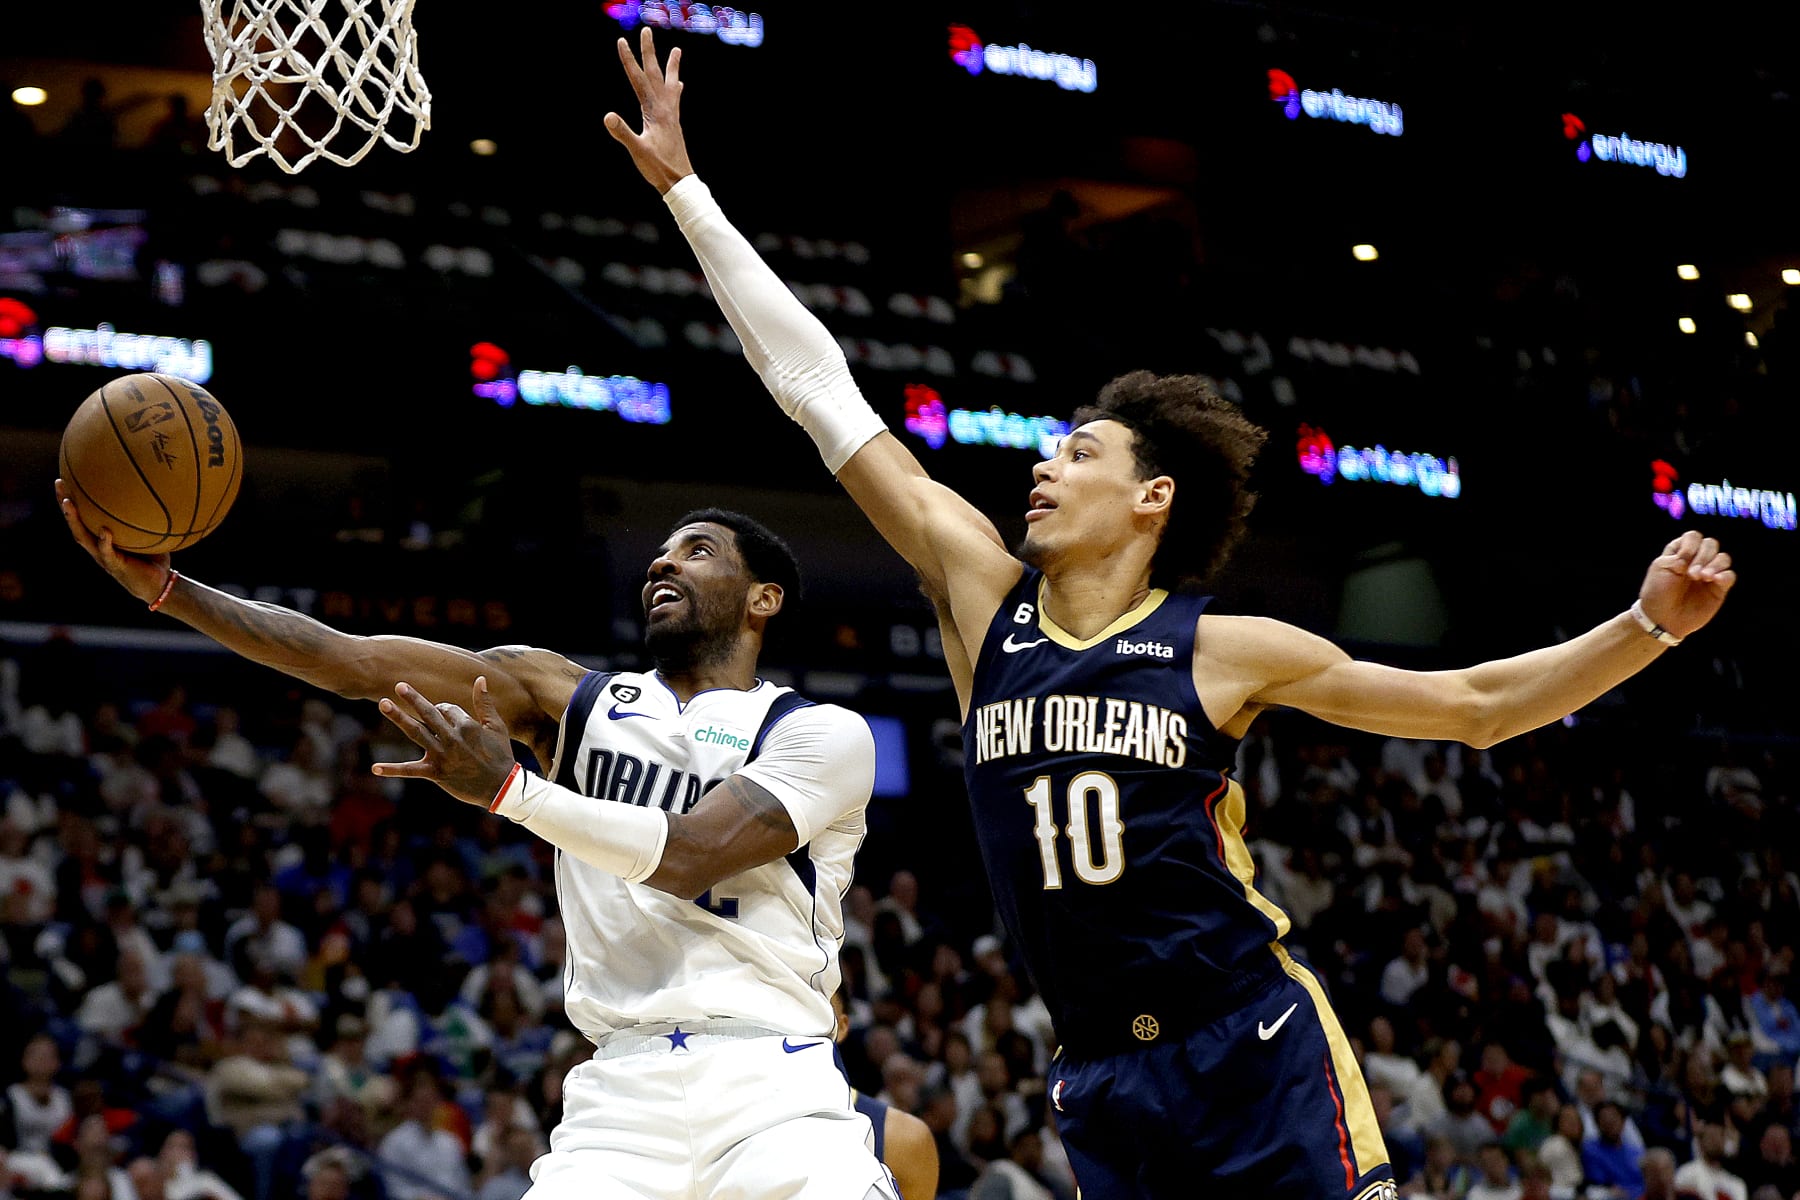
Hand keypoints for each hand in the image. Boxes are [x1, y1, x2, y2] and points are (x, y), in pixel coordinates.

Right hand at [55, 477, 171, 603]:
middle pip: (75, 523)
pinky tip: (105, 531)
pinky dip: (105, 542)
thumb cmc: (154, 557)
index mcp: (102, 537)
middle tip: (59, 484)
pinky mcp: (115, 566)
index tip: (66, 477)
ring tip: (69, 503)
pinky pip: (107, 553)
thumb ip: (149, 516)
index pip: (85, 516)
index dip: (74, 498)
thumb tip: (158, 489)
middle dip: (65, 503)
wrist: (160, 584)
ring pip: (83, 537)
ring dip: (74, 521)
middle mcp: (98, 546)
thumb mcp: (150, 533)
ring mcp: (104, 557)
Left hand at [373, 676, 516, 807]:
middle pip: (428, 714)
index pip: (447, 709)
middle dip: (413, 698)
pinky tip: (375, 768)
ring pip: (416, 732)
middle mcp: (452, 738)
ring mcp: (442, 755)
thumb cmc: (500, 755)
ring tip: (383, 703)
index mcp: (467, 725)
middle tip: (398, 686)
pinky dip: (392, 770)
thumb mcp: (496, 726)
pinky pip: (410, 770)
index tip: (446, 715)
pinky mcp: (436, 773)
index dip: (445, 709)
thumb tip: (480, 679)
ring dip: (399, 717)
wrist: (501, 787)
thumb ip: (485, 703)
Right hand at [603, 26, 694, 193]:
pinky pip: (675, 100)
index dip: (629, 60)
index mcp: (655, 111)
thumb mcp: (637, 150)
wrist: (679, 181)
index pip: (638, 80)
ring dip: (671, 66)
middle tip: (647, 31)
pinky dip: (675, 89)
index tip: (622, 41)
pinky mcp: (674, 123)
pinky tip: (679, 85)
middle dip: (649, 52)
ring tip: (677, 50)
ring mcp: (671, 115)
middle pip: (655, 74)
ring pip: (669, 83)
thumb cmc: (658, 167)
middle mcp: (665, 108)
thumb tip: (607, 116)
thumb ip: (623, 132)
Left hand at [1638, 530, 1734, 638]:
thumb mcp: (1661, 568)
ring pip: (1723, 557)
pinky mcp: (1718, 588)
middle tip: (1691, 574)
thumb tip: (1696, 552)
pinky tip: (1713, 580)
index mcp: (1680, 552)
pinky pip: (1730, 575)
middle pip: (1711, 544)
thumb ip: (1679, 555)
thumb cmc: (1657, 592)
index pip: (1693, 537)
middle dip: (1703, 556)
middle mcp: (1696, 560)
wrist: (1661, 618)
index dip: (1691, 544)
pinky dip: (1724, 575)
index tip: (1682, 559)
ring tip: (1702, 578)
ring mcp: (1709, 574)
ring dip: (1714, 564)